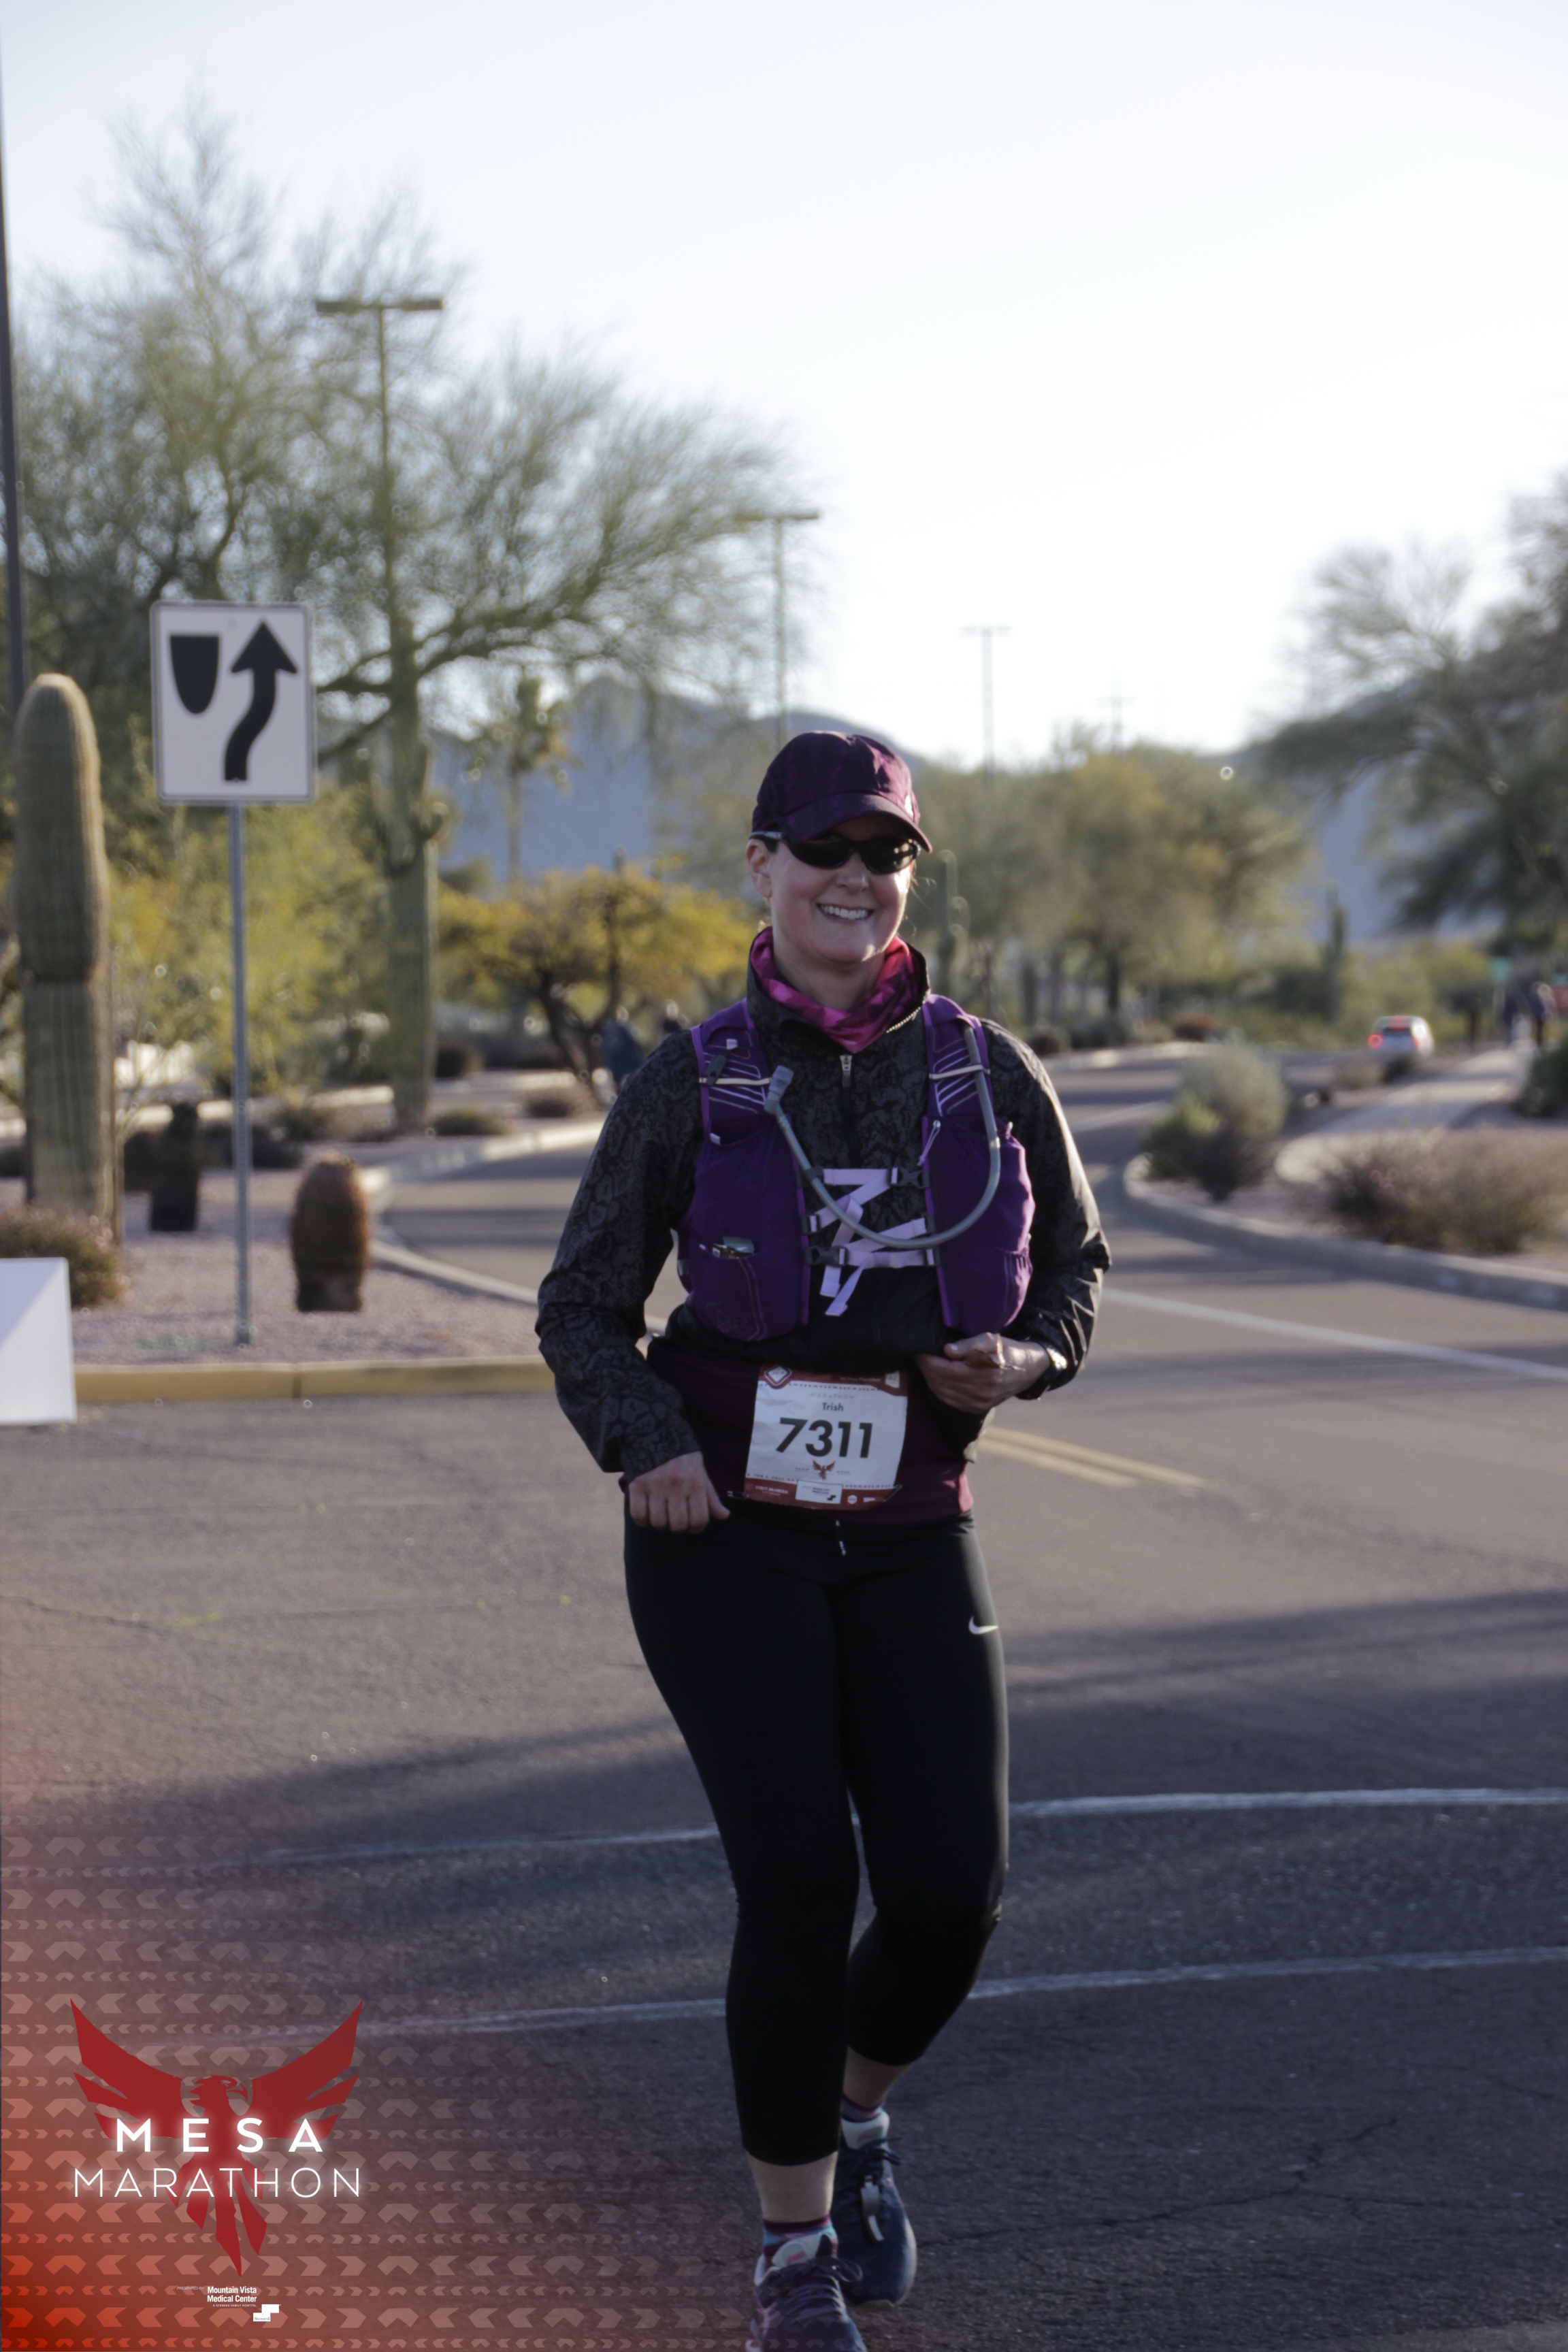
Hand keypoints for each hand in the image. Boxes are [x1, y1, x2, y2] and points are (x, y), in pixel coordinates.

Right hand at [627, 1450, 730, 1532]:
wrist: (655, 1431)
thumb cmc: (682, 1456)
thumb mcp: (700, 1472)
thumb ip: (711, 1497)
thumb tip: (724, 1516)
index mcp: (695, 1482)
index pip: (699, 1519)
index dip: (696, 1528)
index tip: (692, 1524)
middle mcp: (677, 1485)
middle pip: (678, 1525)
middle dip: (678, 1527)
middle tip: (675, 1519)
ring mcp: (655, 1485)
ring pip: (658, 1522)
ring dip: (660, 1524)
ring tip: (661, 1515)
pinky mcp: (637, 1484)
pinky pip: (638, 1515)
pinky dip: (643, 1520)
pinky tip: (647, 1513)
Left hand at [914, 1331, 1055, 1410]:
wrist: (1027, 1370)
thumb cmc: (1008, 1350)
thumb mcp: (993, 1340)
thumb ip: (970, 1345)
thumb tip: (947, 1350)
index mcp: (984, 1375)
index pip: (945, 1370)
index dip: (928, 1360)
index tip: (918, 1349)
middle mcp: (980, 1393)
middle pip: (941, 1382)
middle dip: (926, 1368)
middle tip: (918, 1355)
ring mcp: (977, 1404)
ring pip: (942, 1393)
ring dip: (930, 1379)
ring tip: (925, 1364)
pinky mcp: (975, 1409)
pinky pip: (949, 1400)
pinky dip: (938, 1389)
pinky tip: (936, 1377)